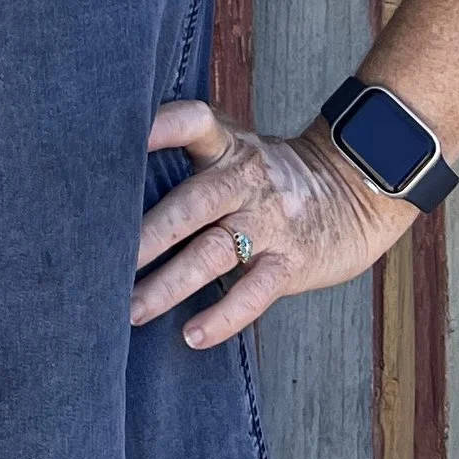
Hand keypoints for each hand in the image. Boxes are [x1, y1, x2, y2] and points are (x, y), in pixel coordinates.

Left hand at [131, 96, 415, 348]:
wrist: (355, 192)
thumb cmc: (273, 176)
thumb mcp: (238, 149)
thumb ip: (190, 156)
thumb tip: (116, 182)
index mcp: (228, 146)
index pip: (194, 123)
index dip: (162, 126)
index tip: (123, 138)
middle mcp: (246, 180)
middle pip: (192, 204)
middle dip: (147, 235)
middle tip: (103, 262)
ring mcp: (270, 222)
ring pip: (213, 252)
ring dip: (169, 284)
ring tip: (132, 310)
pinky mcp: (291, 262)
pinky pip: (254, 293)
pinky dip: (223, 315)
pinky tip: (192, 335)